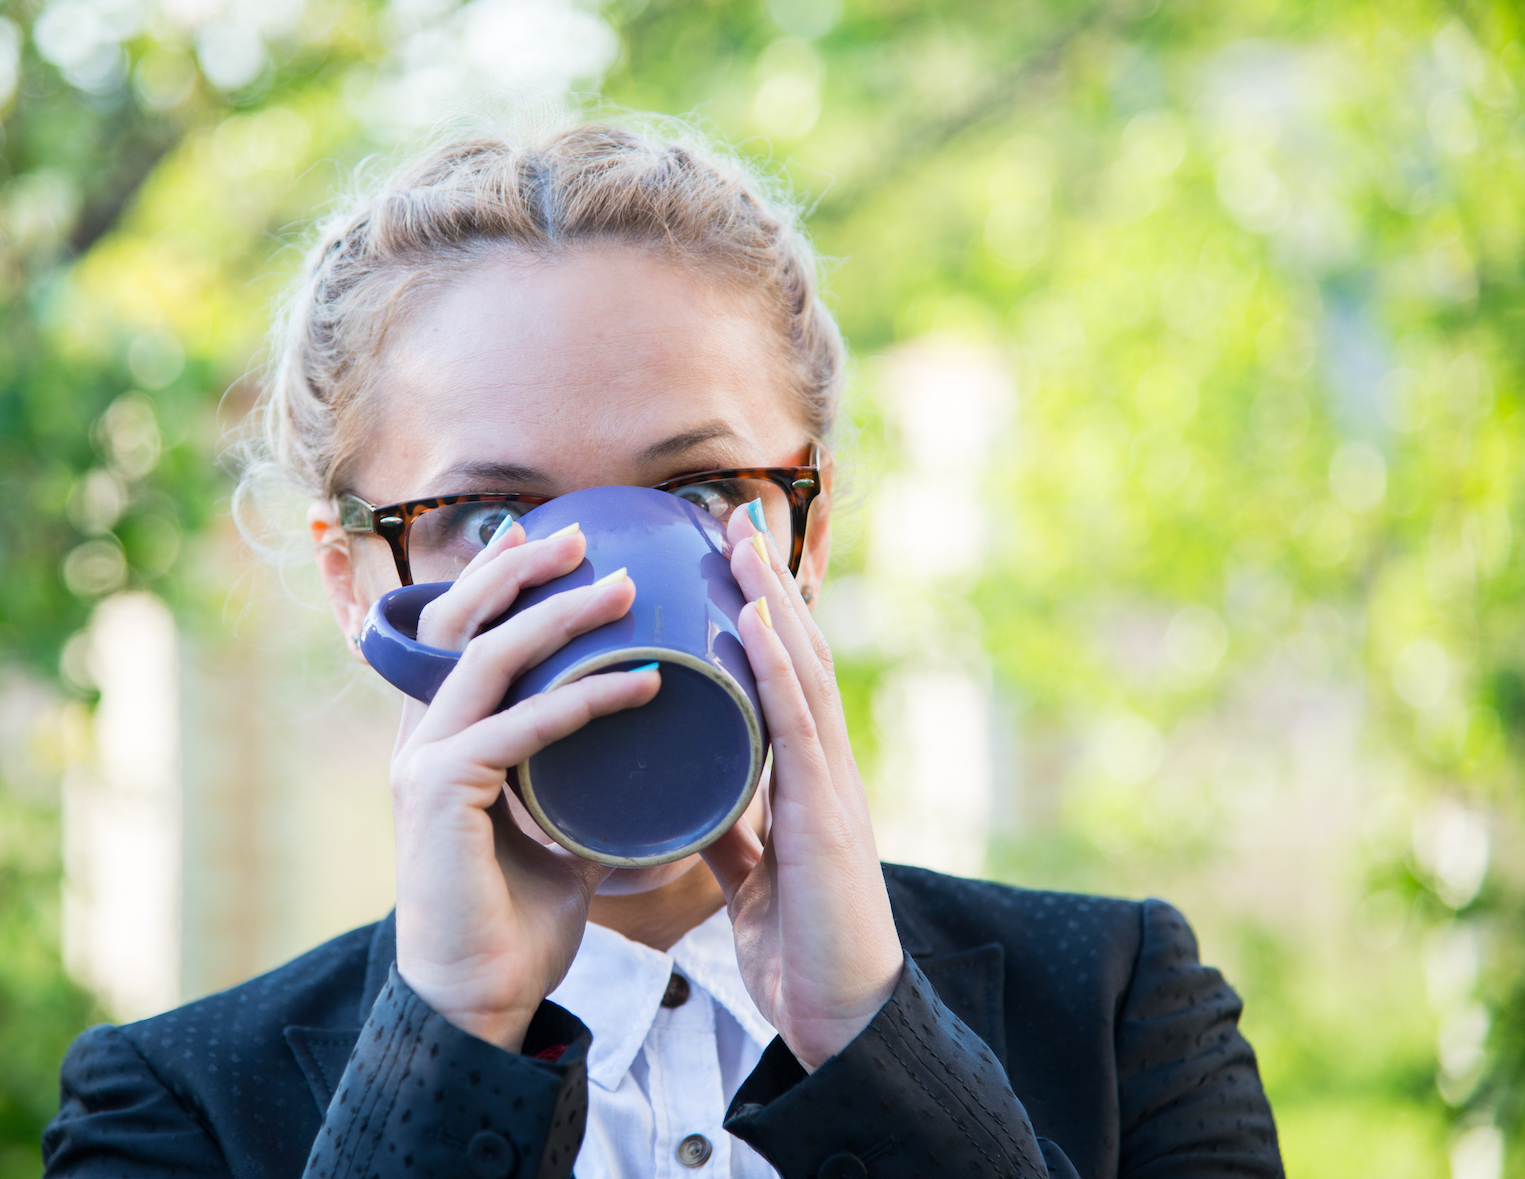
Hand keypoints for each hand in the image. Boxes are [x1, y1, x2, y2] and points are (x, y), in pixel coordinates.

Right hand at [388, 523, 659, 1051]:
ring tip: (625, 589)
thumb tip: (640, 751)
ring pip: (491, 659)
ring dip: (561, 617)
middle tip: (585, 535)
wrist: (478, 1001)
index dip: (492, 578)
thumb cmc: (514, 922)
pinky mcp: (441, 793)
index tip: (543, 536)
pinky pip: (522, 728)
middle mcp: (419, 738)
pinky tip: (641, 686)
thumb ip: (579, 782)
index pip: (456, 635)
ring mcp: (423, 762)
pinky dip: (585, 701)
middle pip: (463, 624)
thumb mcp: (556, 830)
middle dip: (522, 569)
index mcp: (439, 739)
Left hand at [701, 506, 903, 1070]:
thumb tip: (695, 808)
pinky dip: (774, 662)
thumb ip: (733, 834)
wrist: (843, 1020)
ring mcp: (830, 783)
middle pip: (794, 653)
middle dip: (762, 583)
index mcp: (807, 780)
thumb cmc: (802, 950)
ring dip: (768, 597)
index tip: (725, 559)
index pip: (782, 678)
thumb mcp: (753, 878)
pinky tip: (754, 614)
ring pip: (800, 670)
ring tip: (736, 538)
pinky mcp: (824, 811)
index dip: (758, 614)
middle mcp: (825, 767)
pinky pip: (797, 721)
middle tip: (725, 517)